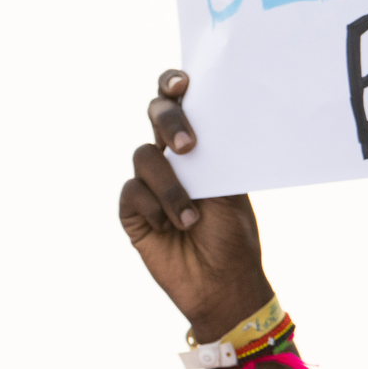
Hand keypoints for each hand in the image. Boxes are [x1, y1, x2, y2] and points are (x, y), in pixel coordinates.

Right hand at [118, 70, 272, 336]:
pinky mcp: (133, 212)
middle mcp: (172, 158)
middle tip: (187, 145)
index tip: (184, 84)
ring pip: (143, 157)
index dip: (173, 84)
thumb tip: (200, 119)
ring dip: (170, 186)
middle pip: (155, 114)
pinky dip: (154, 207)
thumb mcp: (232, 188)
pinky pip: (133, 192)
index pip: (181, 102)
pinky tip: (172, 227)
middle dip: (168, 121)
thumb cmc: (234, 236)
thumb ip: (212, 154)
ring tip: (191, 216)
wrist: (222, 284)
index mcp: (200, 146)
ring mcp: (150, 184)